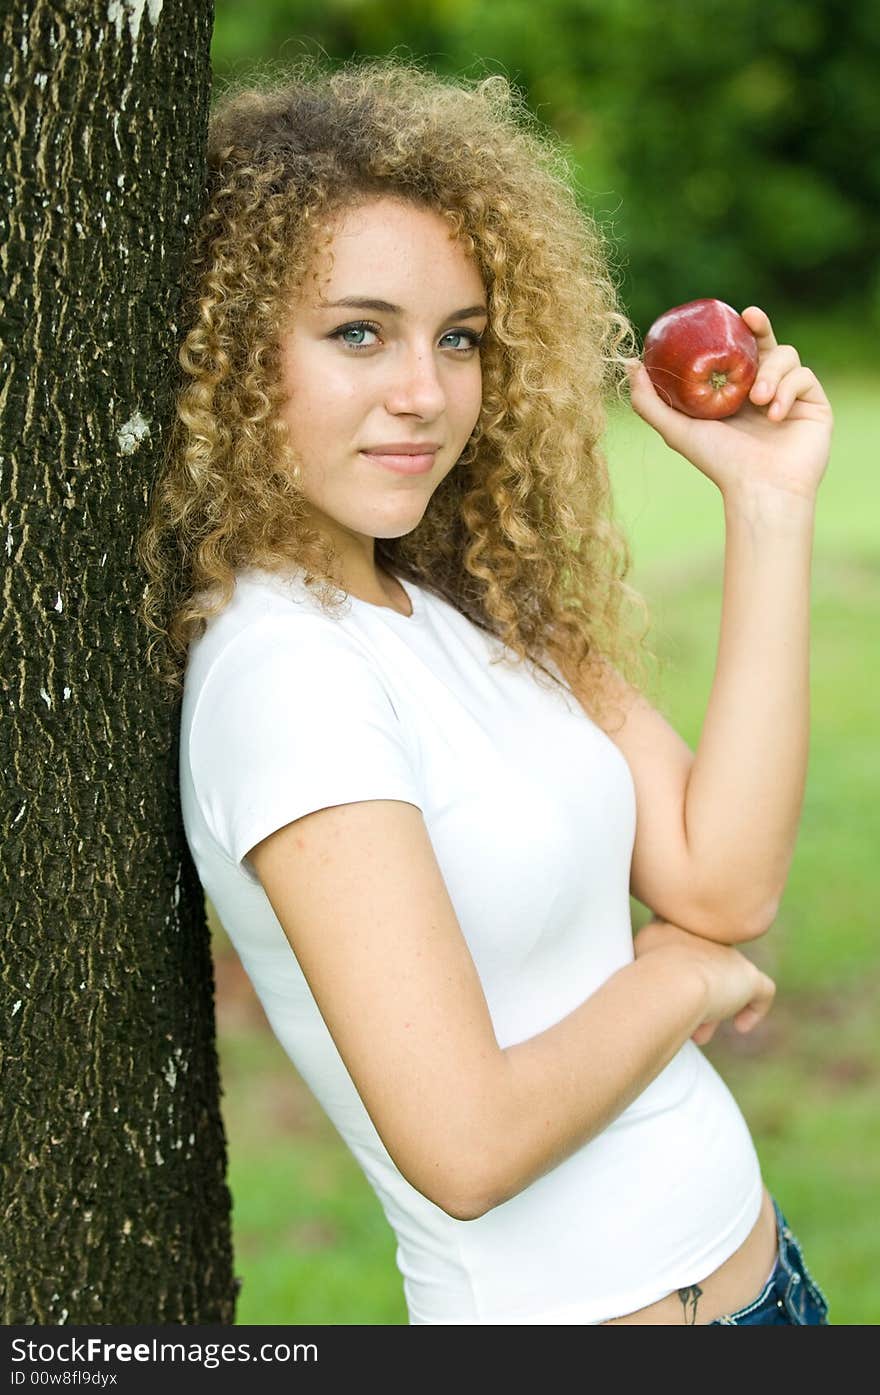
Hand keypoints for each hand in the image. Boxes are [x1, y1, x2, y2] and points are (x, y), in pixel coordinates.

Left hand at [626, 306, 832, 505]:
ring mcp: (792, 395)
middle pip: (766, 343)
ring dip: (770, 371)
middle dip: (760, 327)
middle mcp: (764, 390)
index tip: (732, 313)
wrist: (760, 489)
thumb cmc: (719, 462)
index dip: (736, 329)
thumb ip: (650, 401)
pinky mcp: (815, 403)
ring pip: (787, 355)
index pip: (738, 350)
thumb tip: (632, 365)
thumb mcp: (676, 430)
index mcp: (735, 392)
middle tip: (750, 319)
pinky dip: (788, 390)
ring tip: (757, 399)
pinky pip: (804, 376)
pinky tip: (774, 415)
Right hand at [633, 917, 775, 1046]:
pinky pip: (762, 991)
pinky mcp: (749, 977)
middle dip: (693, 991)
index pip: (681, 940)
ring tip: (699, 1032)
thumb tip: (647, 976)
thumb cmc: (641, 975)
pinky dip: (753, 1010)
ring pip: (726, 979)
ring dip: (714, 1005)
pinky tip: (740, 1026)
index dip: (674, 969)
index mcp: (675, 922)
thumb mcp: (631, 957)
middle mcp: (705, 933)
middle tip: (681, 1015)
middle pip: (703, 963)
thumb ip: (645, 957)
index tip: (663, 988)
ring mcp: (729, 955)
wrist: (667, 983)